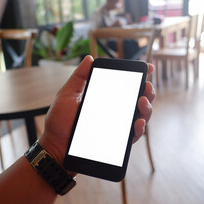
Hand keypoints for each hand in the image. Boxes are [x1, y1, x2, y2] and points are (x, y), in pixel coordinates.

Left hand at [39, 56, 154, 165]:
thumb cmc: (59, 121)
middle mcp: (114, 111)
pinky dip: (139, 128)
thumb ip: (79, 77)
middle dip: (147, 91)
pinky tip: (137, 122)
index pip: (126, 85)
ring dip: (147, 108)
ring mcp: (117, 126)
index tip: (147, 67)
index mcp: (105, 97)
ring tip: (142, 102)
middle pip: (138, 99)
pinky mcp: (117, 142)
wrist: (55, 145)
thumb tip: (89, 58)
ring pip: (141, 116)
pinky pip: (134, 135)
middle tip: (146, 86)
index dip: (139, 76)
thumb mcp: (67, 94)